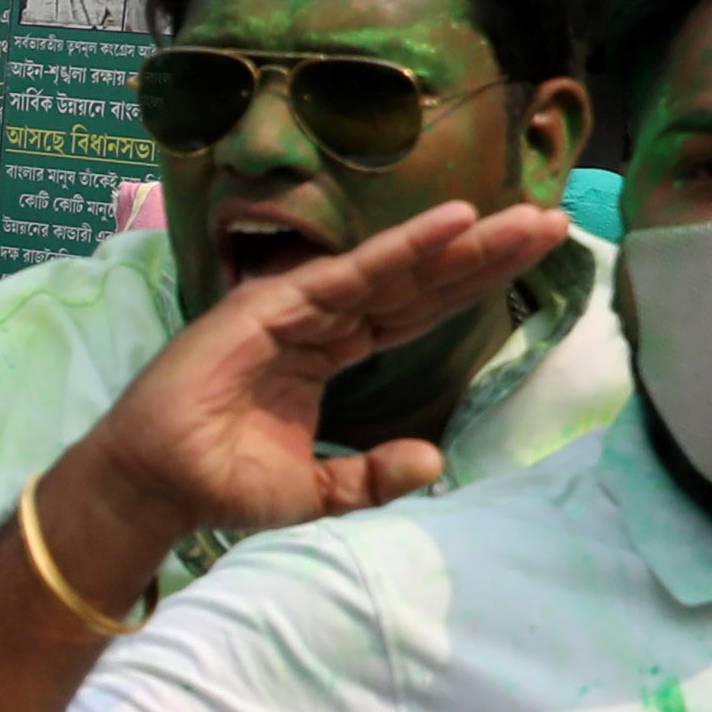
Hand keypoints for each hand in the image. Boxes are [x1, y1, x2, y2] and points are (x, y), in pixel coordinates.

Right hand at [70, 196, 567, 554]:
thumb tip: (435, 459)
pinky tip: (453, 223)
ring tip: (526, 218)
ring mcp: (298, 306)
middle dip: (486, 253)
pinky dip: (403, 247)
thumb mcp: (318, 493)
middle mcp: (322, 319)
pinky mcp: (274, 305)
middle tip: (554, 221)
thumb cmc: (222, 485)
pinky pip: (353, 273)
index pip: (417, 310)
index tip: (535, 259)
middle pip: (420, 281)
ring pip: (397, 269)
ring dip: (461, 242)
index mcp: (332, 353)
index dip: (471, 284)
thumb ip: (374, 477)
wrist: (157, 484)